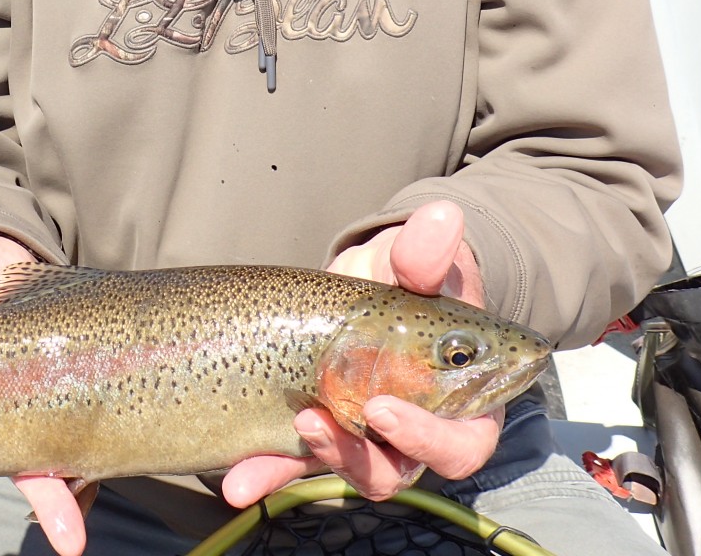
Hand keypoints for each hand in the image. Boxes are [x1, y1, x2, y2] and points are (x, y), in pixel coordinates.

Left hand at [220, 201, 501, 504]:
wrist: (370, 278)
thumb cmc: (412, 276)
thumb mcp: (417, 262)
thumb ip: (426, 252)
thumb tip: (442, 217)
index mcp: (464, 402)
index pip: (461, 443)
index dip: (428, 438)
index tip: (385, 408)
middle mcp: (417, 431)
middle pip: (400, 469)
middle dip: (362, 457)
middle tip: (324, 421)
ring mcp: (366, 436)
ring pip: (352, 471)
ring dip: (322, 459)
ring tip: (296, 426)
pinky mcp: (321, 431)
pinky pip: (296, 463)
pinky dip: (268, 473)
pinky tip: (237, 481)